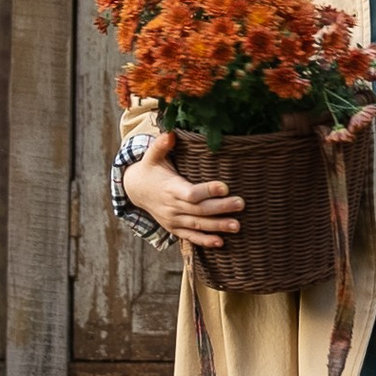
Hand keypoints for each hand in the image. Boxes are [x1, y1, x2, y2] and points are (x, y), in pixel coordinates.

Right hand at [124, 130, 244, 252]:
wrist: (135, 190)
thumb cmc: (150, 170)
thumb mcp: (152, 156)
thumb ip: (160, 145)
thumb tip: (170, 133)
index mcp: (170, 188)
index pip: (190, 193)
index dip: (207, 191)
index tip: (225, 186)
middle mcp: (172, 206)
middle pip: (199, 210)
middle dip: (221, 208)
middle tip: (241, 204)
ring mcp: (173, 220)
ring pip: (198, 225)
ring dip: (218, 226)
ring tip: (237, 225)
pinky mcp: (174, 228)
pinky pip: (190, 237)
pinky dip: (205, 241)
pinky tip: (220, 242)